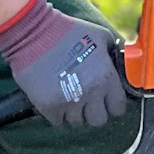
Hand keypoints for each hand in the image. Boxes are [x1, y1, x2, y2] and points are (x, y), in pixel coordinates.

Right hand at [0, 0, 128, 128]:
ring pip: (77, 121)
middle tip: (84, 99)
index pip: (118, 108)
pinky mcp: (49, 106)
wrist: (34, 32)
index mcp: (106, 77)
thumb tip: (119, 66)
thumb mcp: (100, 36)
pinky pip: (57, 120)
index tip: (104, 100)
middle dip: (93, 111)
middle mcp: (91, 93)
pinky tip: (54, 96)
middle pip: (98, 120)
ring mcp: (69, 102)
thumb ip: (113, 54)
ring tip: (66, 93)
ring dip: (73, 111)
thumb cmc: (68, 31)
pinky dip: (56, 112)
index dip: (112, 105)